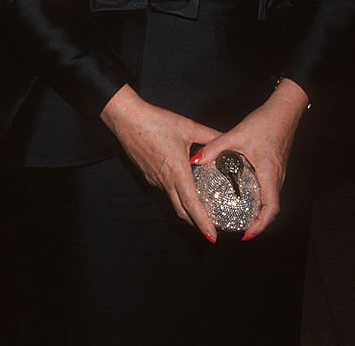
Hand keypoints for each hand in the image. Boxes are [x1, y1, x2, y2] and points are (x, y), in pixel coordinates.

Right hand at [101, 85, 220, 240]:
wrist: (126, 118)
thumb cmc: (155, 122)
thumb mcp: (187, 127)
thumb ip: (210, 135)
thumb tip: (227, 139)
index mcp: (177, 172)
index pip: (191, 205)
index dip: (203, 222)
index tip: (212, 236)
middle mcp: (165, 181)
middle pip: (182, 211)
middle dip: (196, 224)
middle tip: (211, 230)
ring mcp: (154, 179)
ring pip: (172, 201)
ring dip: (187, 211)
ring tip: (202, 211)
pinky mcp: (148, 174)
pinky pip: (164, 190)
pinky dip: (176, 196)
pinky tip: (184, 187)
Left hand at [189, 77, 309, 239]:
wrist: (284, 111)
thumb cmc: (264, 123)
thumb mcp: (236, 135)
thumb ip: (214, 148)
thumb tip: (193, 161)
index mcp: (269, 174)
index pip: (270, 209)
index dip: (259, 225)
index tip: (246, 234)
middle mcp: (276, 178)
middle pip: (270, 209)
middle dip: (256, 222)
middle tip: (239, 229)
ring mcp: (277, 173)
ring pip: (270, 200)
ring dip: (257, 211)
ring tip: (239, 216)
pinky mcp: (275, 167)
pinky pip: (269, 190)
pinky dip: (259, 199)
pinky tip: (243, 194)